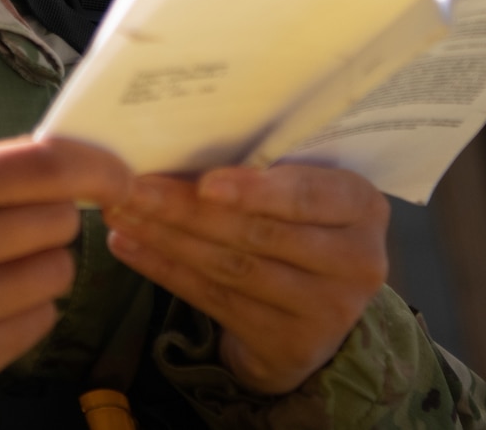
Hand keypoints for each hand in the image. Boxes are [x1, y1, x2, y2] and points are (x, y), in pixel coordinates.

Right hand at [0, 137, 131, 402]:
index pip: (45, 168)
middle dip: (48, 214)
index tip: (119, 173)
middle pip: (60, 221)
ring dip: (40, 262)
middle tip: (10, 219)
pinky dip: (25, 307)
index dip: (96, 167)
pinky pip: (43, 320)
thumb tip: (87, 162)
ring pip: (60, 273)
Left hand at [105, 164, 388, 394]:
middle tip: (132, 187)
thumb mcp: (306, 194)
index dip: (256, 191)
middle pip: (259, 233)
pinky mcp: (289, 346)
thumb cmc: (303, 226)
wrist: (318, 312)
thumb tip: (181, 140)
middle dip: (187, 209)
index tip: (205, 182)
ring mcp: (326, 311)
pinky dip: (165, 270)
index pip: (308, 196)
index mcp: (363, 207)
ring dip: (166, 238)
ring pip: (231, 267)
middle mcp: (357, 262)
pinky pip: (215, 300)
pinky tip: (131, 246)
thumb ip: (269, 172)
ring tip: (121, 212)